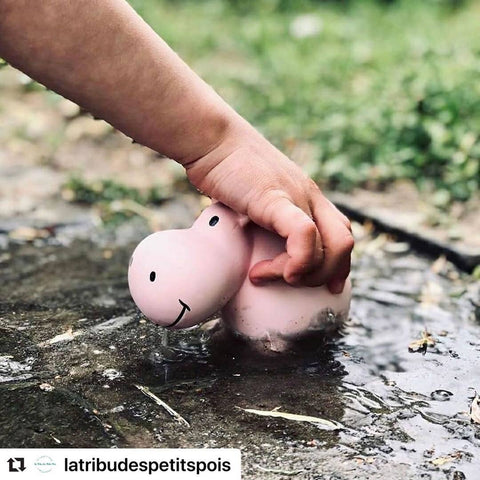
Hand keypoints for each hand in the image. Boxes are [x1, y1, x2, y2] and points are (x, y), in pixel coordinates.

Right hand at [184, 120, 353, 291]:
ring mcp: (298, 197)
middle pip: (344, 243)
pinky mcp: (278, 199)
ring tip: (269, 275)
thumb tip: (248, 241)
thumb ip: (260, 218)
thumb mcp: (251, 197)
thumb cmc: (224, 169)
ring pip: (333, 246)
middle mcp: (310, 197)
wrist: (212, 140)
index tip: (326, 285)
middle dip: (326, 275)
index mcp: (307, 196)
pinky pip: (304, 236)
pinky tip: (265, 271)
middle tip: (294, 284)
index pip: (341, 232)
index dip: (339, 264)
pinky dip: (294, 262)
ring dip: (304, 274)